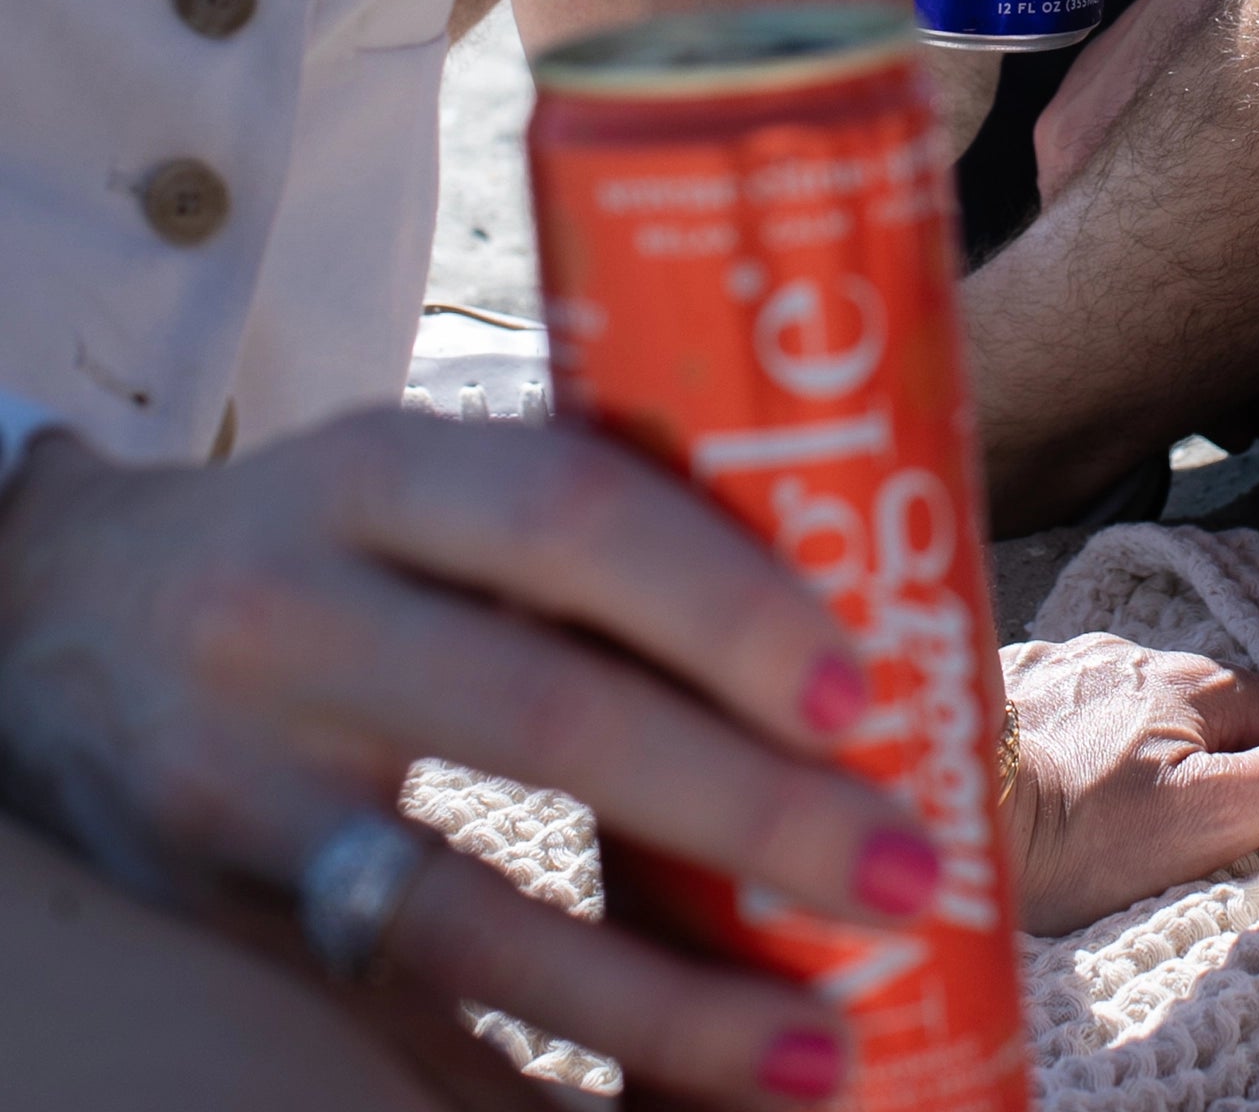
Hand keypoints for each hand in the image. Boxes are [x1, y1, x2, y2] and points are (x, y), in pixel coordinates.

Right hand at [0, 416, 943, 1109]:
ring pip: (459, 912)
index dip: (719, 605)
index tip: (862, 691)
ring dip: (657, 998)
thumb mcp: (415, 478)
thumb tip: (839, 595)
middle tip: (908, 869)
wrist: (45, 610)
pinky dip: (523, 1082)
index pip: (568, 517)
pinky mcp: (211, 914)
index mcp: (379, 471)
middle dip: (744, 807)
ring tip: (820, 1050)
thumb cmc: (312, 534)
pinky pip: (388, 1017)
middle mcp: (292, 611)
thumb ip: (571, 519)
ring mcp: (235, 778)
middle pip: (542, 716)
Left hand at [1001, 635, 1258, 934]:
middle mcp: (1135, 653)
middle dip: (1215, 772)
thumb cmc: (1069, 831)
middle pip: (1223, 717)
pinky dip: (1073, 750)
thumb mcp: (1199, 822)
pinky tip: (1047, 792)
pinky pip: (1072, 714)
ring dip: (1140, 759)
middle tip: (1171, 840)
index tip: (1258, 831)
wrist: (939, 805)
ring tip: (1099, 821)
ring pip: (1144, 713)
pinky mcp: (1009, 682)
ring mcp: (1066, 662)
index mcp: (1197, 683)